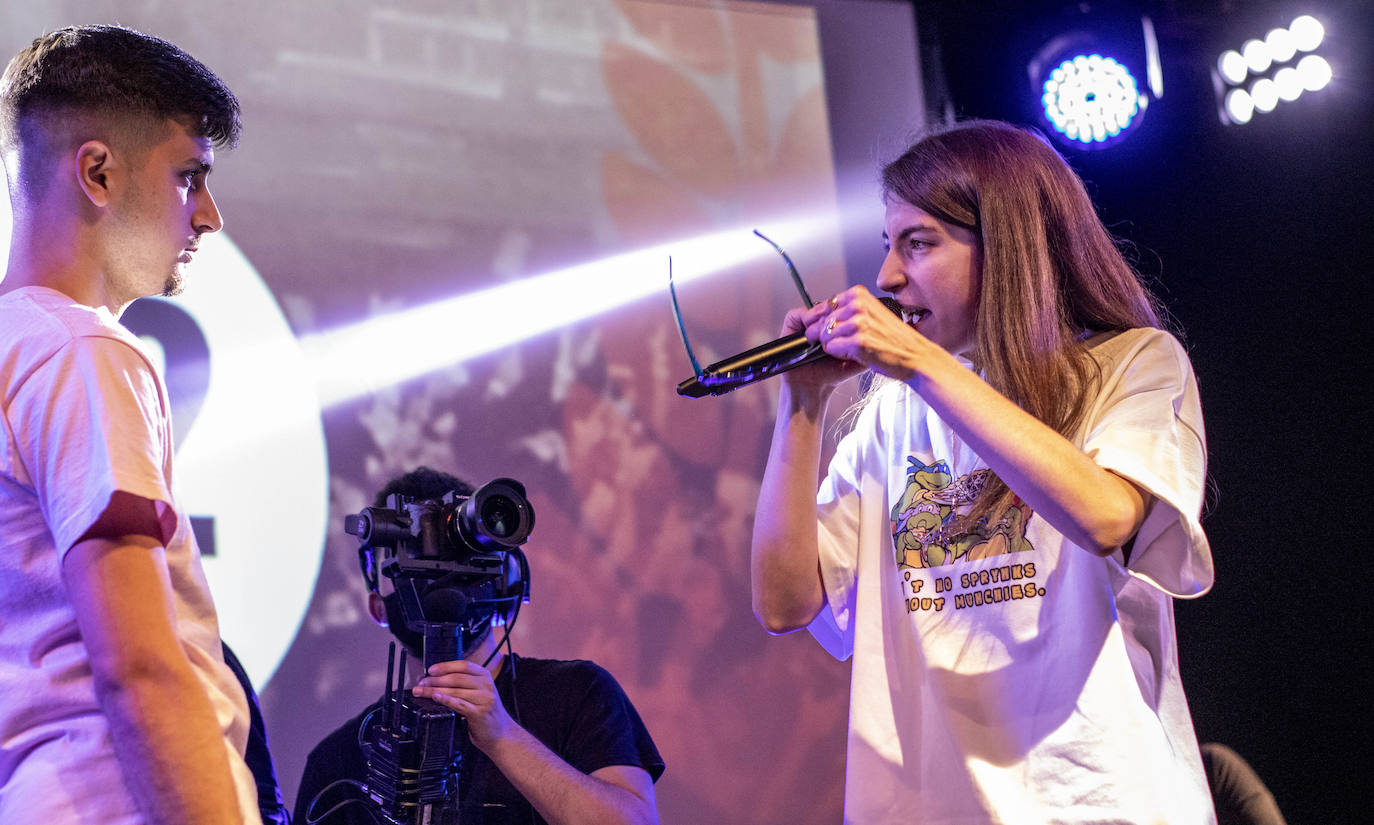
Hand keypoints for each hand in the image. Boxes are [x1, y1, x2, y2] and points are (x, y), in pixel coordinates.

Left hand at [412, 659, 513, 750]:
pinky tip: (436, 698)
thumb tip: (437, 679)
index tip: (430, 670)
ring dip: (434, 690)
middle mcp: (486, 685)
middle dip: (435, 680)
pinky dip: (446, 700)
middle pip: (456, 678)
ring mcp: (484, 699)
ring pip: (455, 691)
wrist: (501, 734)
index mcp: (485, 676)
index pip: (463, 666)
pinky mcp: (479, 713)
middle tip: (421, 683)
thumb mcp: (479, 692)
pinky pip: (459, 704)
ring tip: (422, 691)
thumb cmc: (486, 714)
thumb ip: (464, 684)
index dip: (445, 666)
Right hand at [778, 300, 864, 392]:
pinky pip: (797, 314)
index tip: (851, 321)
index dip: (846, 312)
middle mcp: (820, 324)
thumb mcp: (856, 359)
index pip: (842, 308)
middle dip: (833, 316)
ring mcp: (805, 325)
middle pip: (828, 306)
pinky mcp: (790, 328)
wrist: (813, 388)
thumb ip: (869, 345)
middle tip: (836, 328)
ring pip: (814, 308)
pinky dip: (805, 318)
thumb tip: (882, 331)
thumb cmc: (831, 375)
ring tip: (823, 332)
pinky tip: (811, 330)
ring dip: (820, 318)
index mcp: (835, 328)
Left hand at [812, 285, 929, 380]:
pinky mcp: (858, 342)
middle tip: (839, 342)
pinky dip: (838, 354)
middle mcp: (858, 306)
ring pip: (825, 335)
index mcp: (860, 295)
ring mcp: (858, 323)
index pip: (826, 305)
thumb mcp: (873, 314)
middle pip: (823, 320)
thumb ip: (851, 310)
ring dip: (833, 345)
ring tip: (850, 348)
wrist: (916, 356)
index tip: (827, 327)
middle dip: (826, 334)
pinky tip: (853, 354)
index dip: (824, 320)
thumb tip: (825, 314)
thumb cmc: (897, 339)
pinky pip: (831, 348)